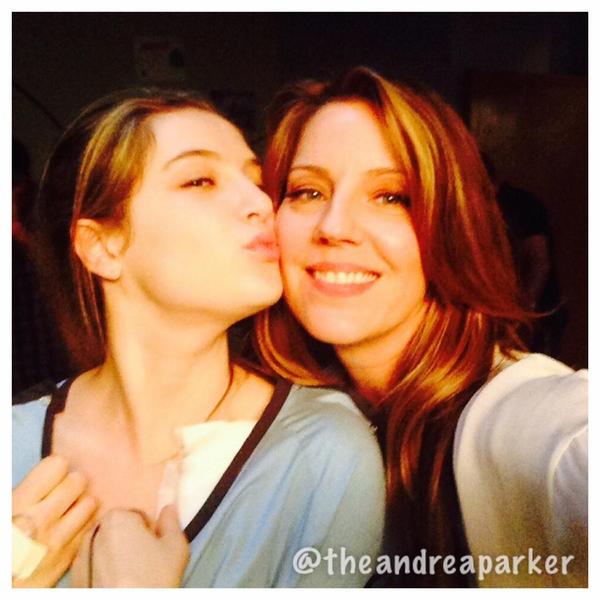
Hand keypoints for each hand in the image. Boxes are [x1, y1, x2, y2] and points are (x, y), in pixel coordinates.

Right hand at [12, 455, 97, 586]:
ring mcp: (58, 540)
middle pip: (78, 481)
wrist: (0, 588)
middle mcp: (42, 520)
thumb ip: (24, 493)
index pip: (57, 465)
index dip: (54, 468)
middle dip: (70, 484)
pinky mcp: (68, 558)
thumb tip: (47, 476)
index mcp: (18, 505)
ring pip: (90, 502)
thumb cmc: (3, 541)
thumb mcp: (5, 509)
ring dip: (80, 504)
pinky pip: (90, 528)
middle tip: (59, 494)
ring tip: (66, 512)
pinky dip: (84, 525)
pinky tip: (70, 529)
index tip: (49, 477)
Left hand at [71, 505, 188, 586]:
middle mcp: (94, 532)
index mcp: (118, 517)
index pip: (138, 516)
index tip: (155, 549)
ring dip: (116, 558)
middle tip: (146, 564)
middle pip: (119, 531)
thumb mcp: (176, 547)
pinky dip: (103, 574)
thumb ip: (171, 521)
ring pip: (105, 550)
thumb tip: (168, 510)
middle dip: (132, 543)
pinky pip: (93, 569)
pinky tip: (118, 586)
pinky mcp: (73, 579)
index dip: (150, 533)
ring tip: (133, 578)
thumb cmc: (152, 580)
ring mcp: (79, 556)